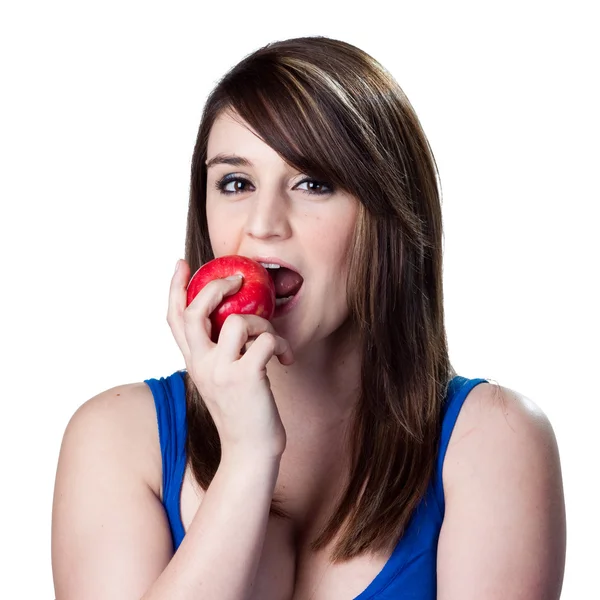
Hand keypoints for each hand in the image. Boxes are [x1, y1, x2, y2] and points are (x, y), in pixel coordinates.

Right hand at [167, 259, 293, 459]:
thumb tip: (237, 320)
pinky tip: (286, 360)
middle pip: (195, 312)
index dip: (175, 288)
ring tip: (273, 342)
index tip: (182, 264)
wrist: (250, 451)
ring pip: (239, 320)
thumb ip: (220, 352)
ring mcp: (221, 371)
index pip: (174, 318)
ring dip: (264, 324)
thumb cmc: (243, 411)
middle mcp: (201, 364)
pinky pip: (266, 340)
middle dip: (215, 286)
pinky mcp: (246, 377)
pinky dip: (281, 344)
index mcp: (193, 362)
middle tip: (237, 279)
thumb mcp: (221, 379)